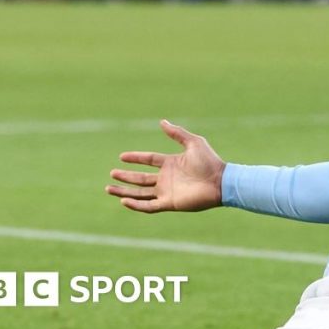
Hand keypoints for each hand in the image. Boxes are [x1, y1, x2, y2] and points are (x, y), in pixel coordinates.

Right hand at [106, 120, 225, 212]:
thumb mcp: (193, 142)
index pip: (149, 160)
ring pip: (140, 193)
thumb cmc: (210, 161)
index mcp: (171, 163)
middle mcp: (167, 178)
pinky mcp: (169, 203)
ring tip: (108, 188)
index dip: (136, 158)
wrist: (220, 181)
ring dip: (124, 192)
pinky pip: (148, 206)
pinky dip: (135, 205)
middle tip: (111, 173)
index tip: (122, 156)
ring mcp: (167, 191)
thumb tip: (162, 121)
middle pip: (141, 178)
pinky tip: (123, 201)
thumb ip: (177, 133)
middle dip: (126, 176)